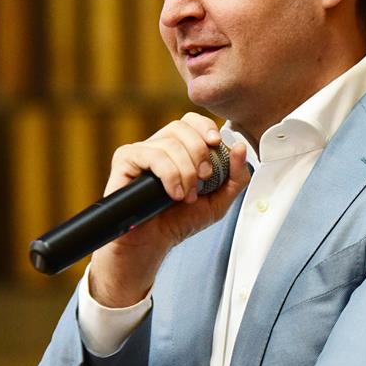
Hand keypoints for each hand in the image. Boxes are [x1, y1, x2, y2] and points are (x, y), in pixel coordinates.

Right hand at [89, 113, 249, 306]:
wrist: (152, 245)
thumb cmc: (179, 221)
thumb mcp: (218, 201)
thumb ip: (236, 177)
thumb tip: (240, 147)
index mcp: (179, 149)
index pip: (192, 121)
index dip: (206, 127)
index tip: (216, 144)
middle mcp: (158, 145)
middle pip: (181, 126)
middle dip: (199, 151)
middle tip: (204, 178)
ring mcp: (140, 151)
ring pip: (169, 143)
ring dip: (185, 171)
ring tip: (185, 196)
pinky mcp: (125, 160)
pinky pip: (151, 154)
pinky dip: (169, 174)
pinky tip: (172, 194)